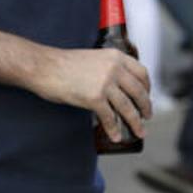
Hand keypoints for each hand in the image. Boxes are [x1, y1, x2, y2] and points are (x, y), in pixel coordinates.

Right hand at [32, 47, 151, 143]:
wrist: (45, 66)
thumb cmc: (65, 64)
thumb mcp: (94, 59)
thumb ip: (108, 68)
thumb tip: (117, 87)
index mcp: (116, 56)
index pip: (141, 72)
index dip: (147, 87)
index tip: (147, 96)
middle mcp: (114, 68)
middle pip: (139, 91)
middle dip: (145, 107)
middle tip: (147, 116)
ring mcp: (105, 83)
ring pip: (128, 107)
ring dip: (136, 121)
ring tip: (140, 130)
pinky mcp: (94, 98)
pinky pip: (109, 117)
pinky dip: (114, 129)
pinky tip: (116, 136)